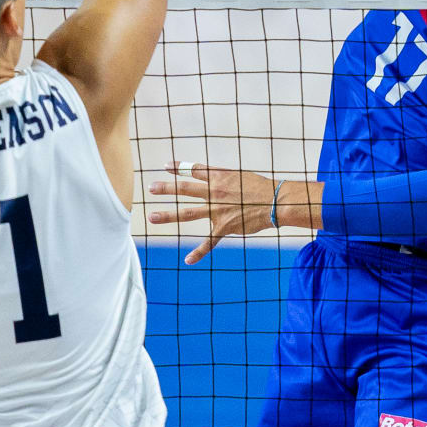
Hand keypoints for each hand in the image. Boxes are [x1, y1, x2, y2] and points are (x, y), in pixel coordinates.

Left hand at [148, 162, 276, 263]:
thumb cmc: (261, 187)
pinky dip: (198, 252)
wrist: (276, 202)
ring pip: (188, 213)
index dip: (179, 168)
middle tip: (151, 188)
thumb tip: (212, 178)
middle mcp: (215, 192)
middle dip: (166, 189)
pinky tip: (187, 260)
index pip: (194, 170)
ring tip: (152, 216)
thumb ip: (224, 178)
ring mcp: (218, 210)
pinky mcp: (225, 227)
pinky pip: (209, 242)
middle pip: (185, 189)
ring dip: (169, 215)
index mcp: (220, 177)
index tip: (165, 166)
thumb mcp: (241, 176)